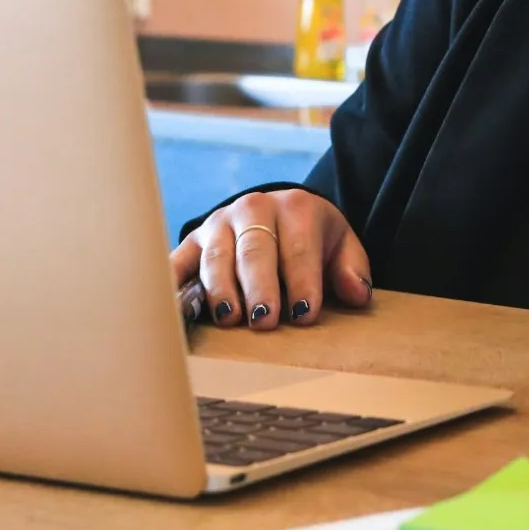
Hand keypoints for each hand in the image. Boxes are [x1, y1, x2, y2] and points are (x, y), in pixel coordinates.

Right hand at [170, 190, 372, 329]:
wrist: (277, 212)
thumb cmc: (311, 238)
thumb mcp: (340, 245)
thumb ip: (352, 269)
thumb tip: (356, 294)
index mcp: (296, 208)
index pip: (299, 247)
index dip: (302, 282)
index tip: (304, 316)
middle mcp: (253, 209)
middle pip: (254, 250)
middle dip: (259, 286)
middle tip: (265, 321)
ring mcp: (218, 224)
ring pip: (216, 256)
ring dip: (220, 288)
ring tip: (229, 319)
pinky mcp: (192, 241)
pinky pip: (177, 262)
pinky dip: (172, 283)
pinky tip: (172, 307)